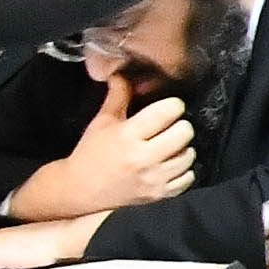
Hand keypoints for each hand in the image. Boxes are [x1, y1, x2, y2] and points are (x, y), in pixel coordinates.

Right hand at [16, 70, 194, 223]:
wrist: (79, 190)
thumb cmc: (91, 153)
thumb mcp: (102, 122)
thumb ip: (118, 96)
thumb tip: (123, 72)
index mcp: (128, 136)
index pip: (169, 111)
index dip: (171, 106)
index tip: (165, 110)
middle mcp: (143, 158)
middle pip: (185, 132)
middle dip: (179, 127)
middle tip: (167, 130)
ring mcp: (153, 179)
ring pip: (189, 155)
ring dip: (181, 150)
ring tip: (167, 149)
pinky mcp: (159, 195)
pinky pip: (188, 178)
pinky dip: (182, 172)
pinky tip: (169, 166)